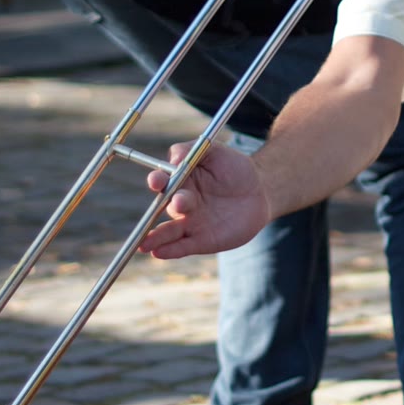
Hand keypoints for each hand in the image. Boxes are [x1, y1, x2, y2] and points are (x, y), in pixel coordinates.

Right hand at [137, 142, 270, 259]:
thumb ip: (192, 151)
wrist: (259, 191)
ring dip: (156, 237)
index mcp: (180, 180)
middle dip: (169, 204)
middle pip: (167, 206)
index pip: (163, 181)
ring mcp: (191, 223)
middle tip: (179, 203)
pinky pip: (184, 246)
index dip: (157, 180)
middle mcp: (181, 202)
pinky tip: (159, 253)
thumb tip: (174, 158)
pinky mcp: (202, 240)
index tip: (157, 180)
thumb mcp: (215, 151)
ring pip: (169, 231)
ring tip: (144, 244)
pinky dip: (171, 250)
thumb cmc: (234, 167)